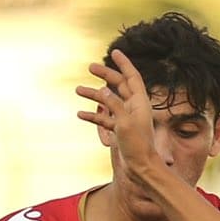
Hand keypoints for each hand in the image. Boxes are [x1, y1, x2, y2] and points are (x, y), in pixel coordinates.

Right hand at [76, 50, 155, 177]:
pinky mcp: (119, 130)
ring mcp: (126, 118)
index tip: (115, 52)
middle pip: (118, 86)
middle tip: (90, 68)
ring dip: (94, 96)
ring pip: (108, 102)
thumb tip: (104, 90)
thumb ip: (115, 105)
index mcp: (140, 102)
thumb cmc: (137, 146)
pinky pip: (104, 119)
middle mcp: (134, 107)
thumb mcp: (125, 123)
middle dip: (105, 76)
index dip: (123, 63)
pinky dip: (94, 116)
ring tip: (78, 90)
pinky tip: (81, 115)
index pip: (131, 76)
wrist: (141, 168)